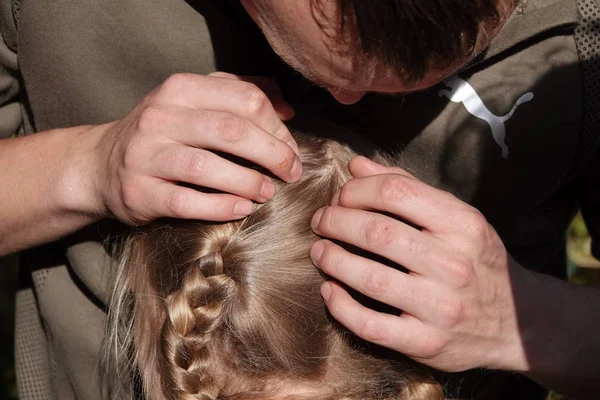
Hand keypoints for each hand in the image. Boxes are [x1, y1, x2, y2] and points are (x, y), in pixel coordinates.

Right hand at [90, 72, 300, 224]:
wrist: (101, 165)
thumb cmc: (163, 134)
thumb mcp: (194, 103)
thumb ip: (239, 95)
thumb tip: (287, 109)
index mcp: (181, 89)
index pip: (245, 99)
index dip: (277, 127)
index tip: (291, 150)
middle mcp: (160, 117)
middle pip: (230, 130)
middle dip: (272, 153)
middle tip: (291, 173)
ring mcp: (145, 155)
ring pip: (207, 167)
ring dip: (248, 182)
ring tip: (268, 192)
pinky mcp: (139, 191)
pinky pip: (186, 202)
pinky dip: (220, 207)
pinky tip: (242, 208)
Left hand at [309, 156, 526, 372]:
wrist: (520, 324)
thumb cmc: (479, 261)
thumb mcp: (457, 218)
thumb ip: (407, 187)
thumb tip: (357, 166)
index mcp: (462, 224)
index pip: (396, 192)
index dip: (357, 189)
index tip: (340, 196)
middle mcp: (454, 263)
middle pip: (377, 232)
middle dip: (336, 221)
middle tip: (320, 221)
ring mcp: (441, 306)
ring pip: (370, 278)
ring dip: (332, 260)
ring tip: (319, 251)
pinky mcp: (427, 343)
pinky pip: (371, 325)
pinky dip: (341, 306)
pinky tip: (329, 290)